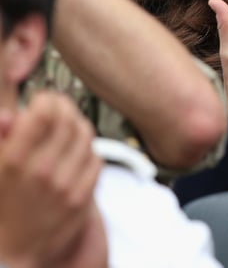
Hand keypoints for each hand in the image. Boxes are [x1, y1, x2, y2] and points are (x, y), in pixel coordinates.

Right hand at [0, 92, 105, 267]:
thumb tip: (10, 116)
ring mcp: (65, 185)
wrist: (13, 250)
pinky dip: (86, 150)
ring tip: (66, 128)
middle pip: (69, 120)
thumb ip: (1, 138)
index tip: (43, 99)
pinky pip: (95, 158)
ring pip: (85, 136)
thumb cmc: (2, 202)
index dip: (47, 100)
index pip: (44, 113)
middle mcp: (42, 172)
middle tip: (58, 107)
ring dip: (77, 125)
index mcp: (14, 162)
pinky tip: (74, 152)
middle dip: (64, 107)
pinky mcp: (82, 197)